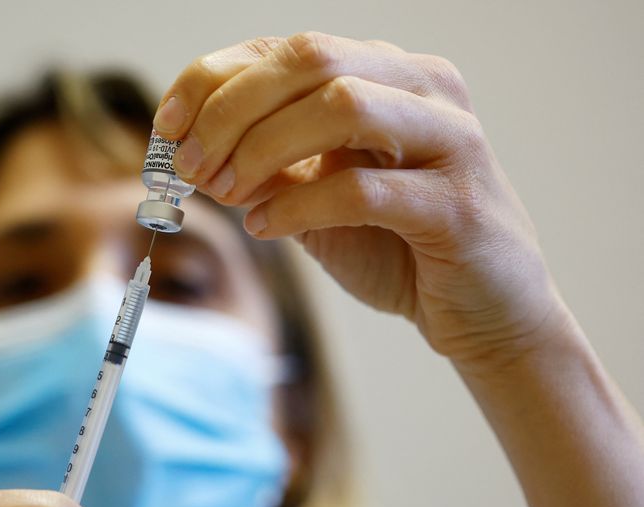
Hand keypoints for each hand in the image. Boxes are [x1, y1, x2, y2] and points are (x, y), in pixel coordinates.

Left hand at [155, 33, 569, 373]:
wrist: (484, 315)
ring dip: (263, 149)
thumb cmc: (399, 249)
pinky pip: (362, 188)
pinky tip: (267, 228)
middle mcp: (425, 89)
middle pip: (311, 59)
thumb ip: (269, 170)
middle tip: (189, 165)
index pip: (287, 48)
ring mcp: (450, 141)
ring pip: (342, 106)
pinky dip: (298, 207)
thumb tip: (193, 154)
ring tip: (225, 193)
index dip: (214, 79)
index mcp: (389, 74)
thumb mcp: (319, 199)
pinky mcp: (458, 204)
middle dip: (231, 110)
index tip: (167, 126)